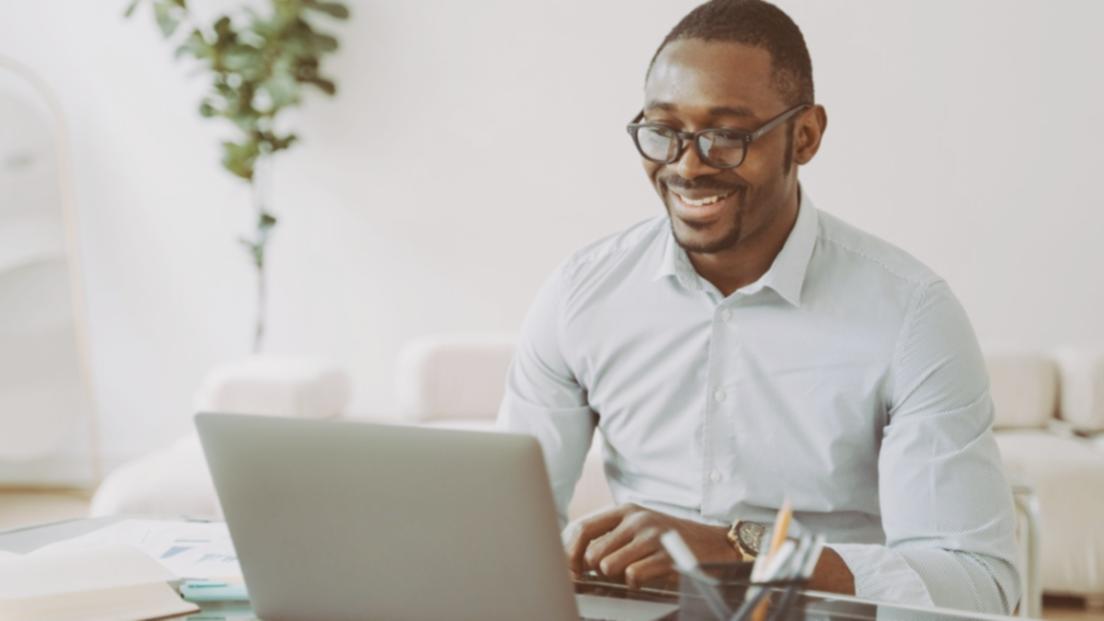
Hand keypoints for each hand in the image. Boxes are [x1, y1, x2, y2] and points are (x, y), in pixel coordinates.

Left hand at [563, 503, 740, 588]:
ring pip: (609, 566)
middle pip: (593, 553)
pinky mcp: (666, 556)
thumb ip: (609, 534)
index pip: (582, 528)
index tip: (571, 569)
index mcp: (625, 510)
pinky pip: (633, 577)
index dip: (570, 552)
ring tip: (632, 571)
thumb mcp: (638, 526)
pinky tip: (647, 577)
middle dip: (597, 570)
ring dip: (617, 576)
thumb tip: (574, 557)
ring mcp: (652, 537)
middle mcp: (637, 519)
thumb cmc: (669, 538)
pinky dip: (636, 583)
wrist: (714, 544)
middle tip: (610, 573)